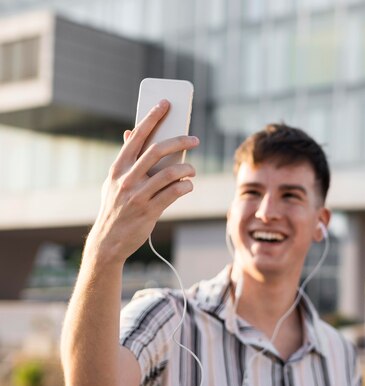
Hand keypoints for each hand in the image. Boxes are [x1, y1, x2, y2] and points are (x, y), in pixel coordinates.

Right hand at [88, 99, 198, 263]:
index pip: (138, 136)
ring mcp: (138, 195)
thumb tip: (131, 133)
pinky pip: (174, 193)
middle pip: (158, 150)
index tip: (166, 104)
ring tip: (192, 170)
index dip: (152, 117)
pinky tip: (188, 186)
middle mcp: (127, 179)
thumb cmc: (114, 208)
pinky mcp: (149, 211)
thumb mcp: (113, 182)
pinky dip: (185, 187)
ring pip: (170, 173)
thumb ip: (124, 159)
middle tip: (194, 139)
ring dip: (186, 169)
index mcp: (118, 168)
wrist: (109, 241)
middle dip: (179, 141)